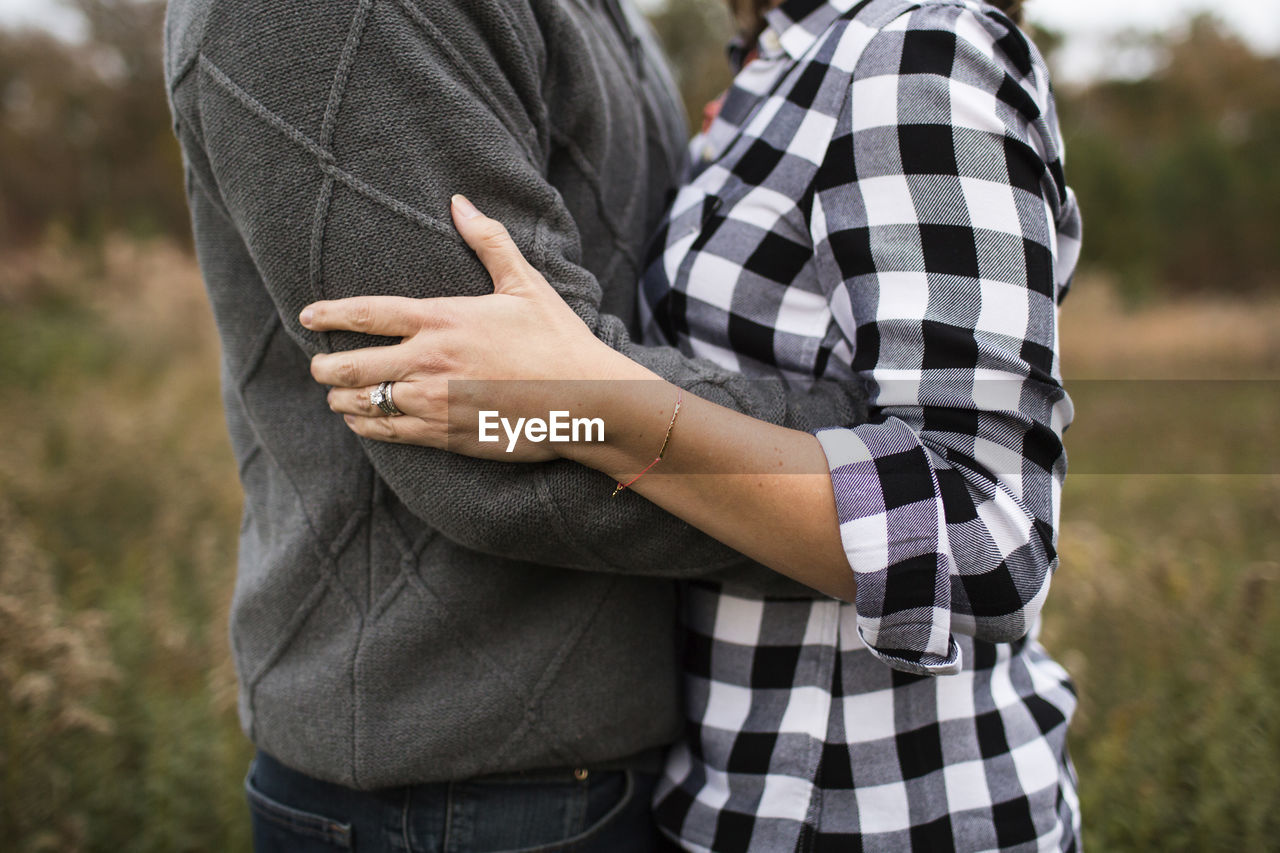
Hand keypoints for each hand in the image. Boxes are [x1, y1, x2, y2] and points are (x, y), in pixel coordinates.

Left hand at [301, 195, 640, 460]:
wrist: (585, 401)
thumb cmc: (558, 340)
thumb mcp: (526, 284)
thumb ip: (488, 241)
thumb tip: (460, 201)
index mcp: (444, 320)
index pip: (368, 314)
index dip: (330, 314)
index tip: (307, 316)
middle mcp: (430, 362)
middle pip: (352, 366)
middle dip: (325, 366)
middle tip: (317, 365)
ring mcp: (435, 402)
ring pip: (365, 402)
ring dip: (343, 399)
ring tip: (336, 396)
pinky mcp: (446, 434)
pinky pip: (389, 433)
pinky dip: (368, 426)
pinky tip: (363, 422)